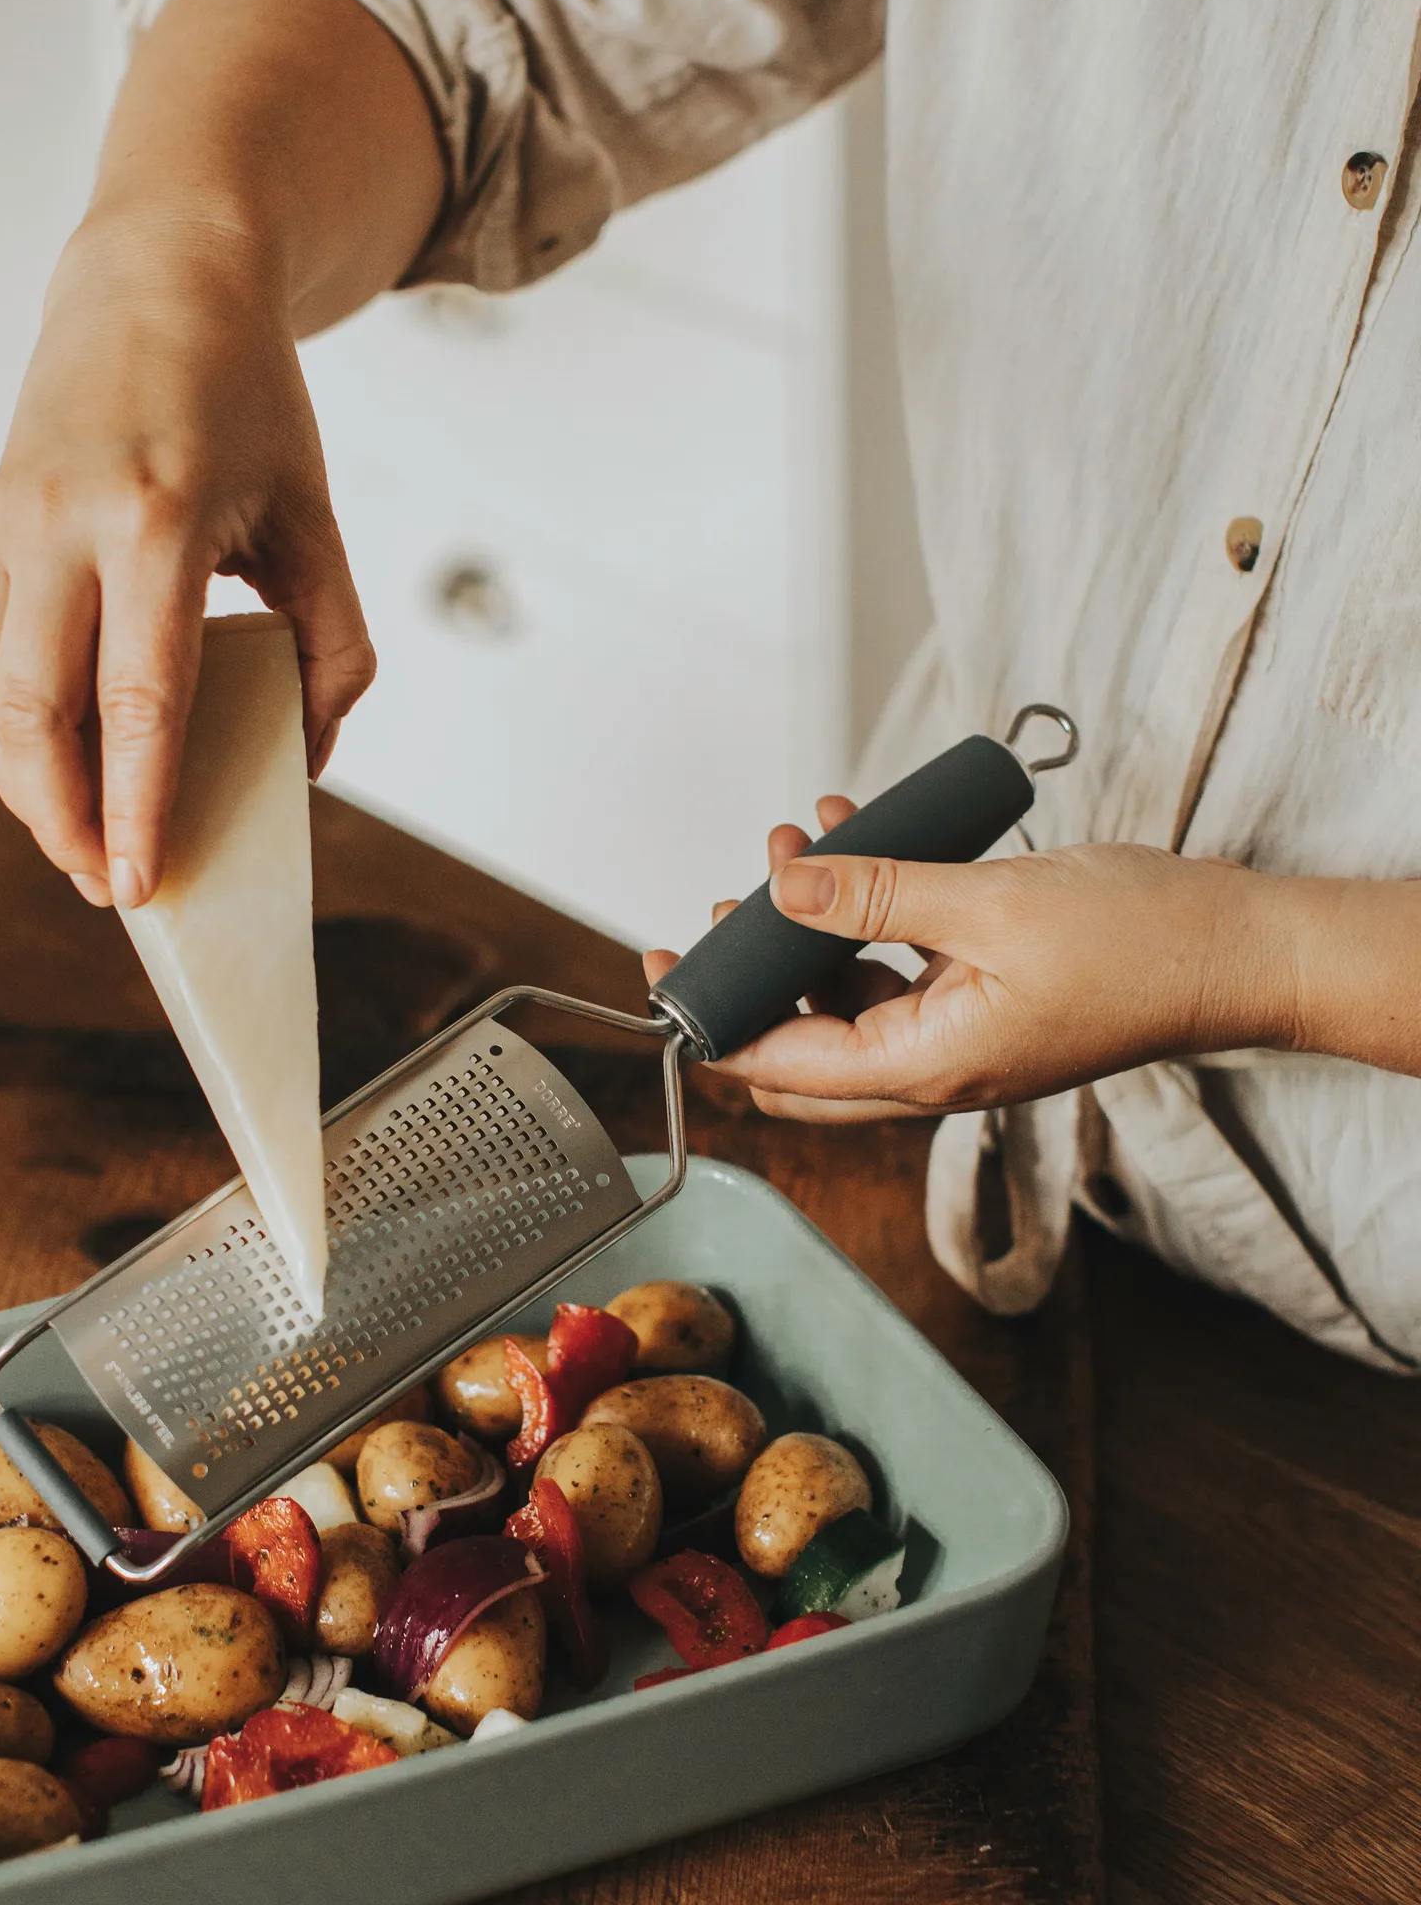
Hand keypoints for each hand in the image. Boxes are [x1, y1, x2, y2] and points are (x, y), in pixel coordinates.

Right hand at [0, 216, 372, 908]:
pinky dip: (2, 733)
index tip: (140, 884)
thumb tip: (302, 762)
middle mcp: (64, 524)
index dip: (133, 807)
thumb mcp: (314, 516)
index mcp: (157, 520)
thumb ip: (333, 646)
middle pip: (37, 714)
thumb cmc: (247, 400)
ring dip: (23, 788)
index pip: (136, 701)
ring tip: (76, 845)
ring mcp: (8, 525)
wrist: (157, 277)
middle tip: (106, 887)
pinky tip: (44, 777)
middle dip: (63, 820)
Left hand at [643, 797, 1285, 1121]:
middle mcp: (932, 1067)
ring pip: (846, 994)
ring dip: (812, 922)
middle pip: (799, 1040)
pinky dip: (870, 911)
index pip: (778, 1065)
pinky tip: (860, 838)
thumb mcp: (989, 904)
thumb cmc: (1140, 942)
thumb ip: (876, 896)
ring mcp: (959, 1037)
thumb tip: (779, 886)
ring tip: (800, 837)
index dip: (711, 1020)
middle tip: (731, 894)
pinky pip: (899, 965)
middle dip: (756, 966)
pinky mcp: (984, 1000)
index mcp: (922, 1067)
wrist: (1239, 952)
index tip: (666, 966)